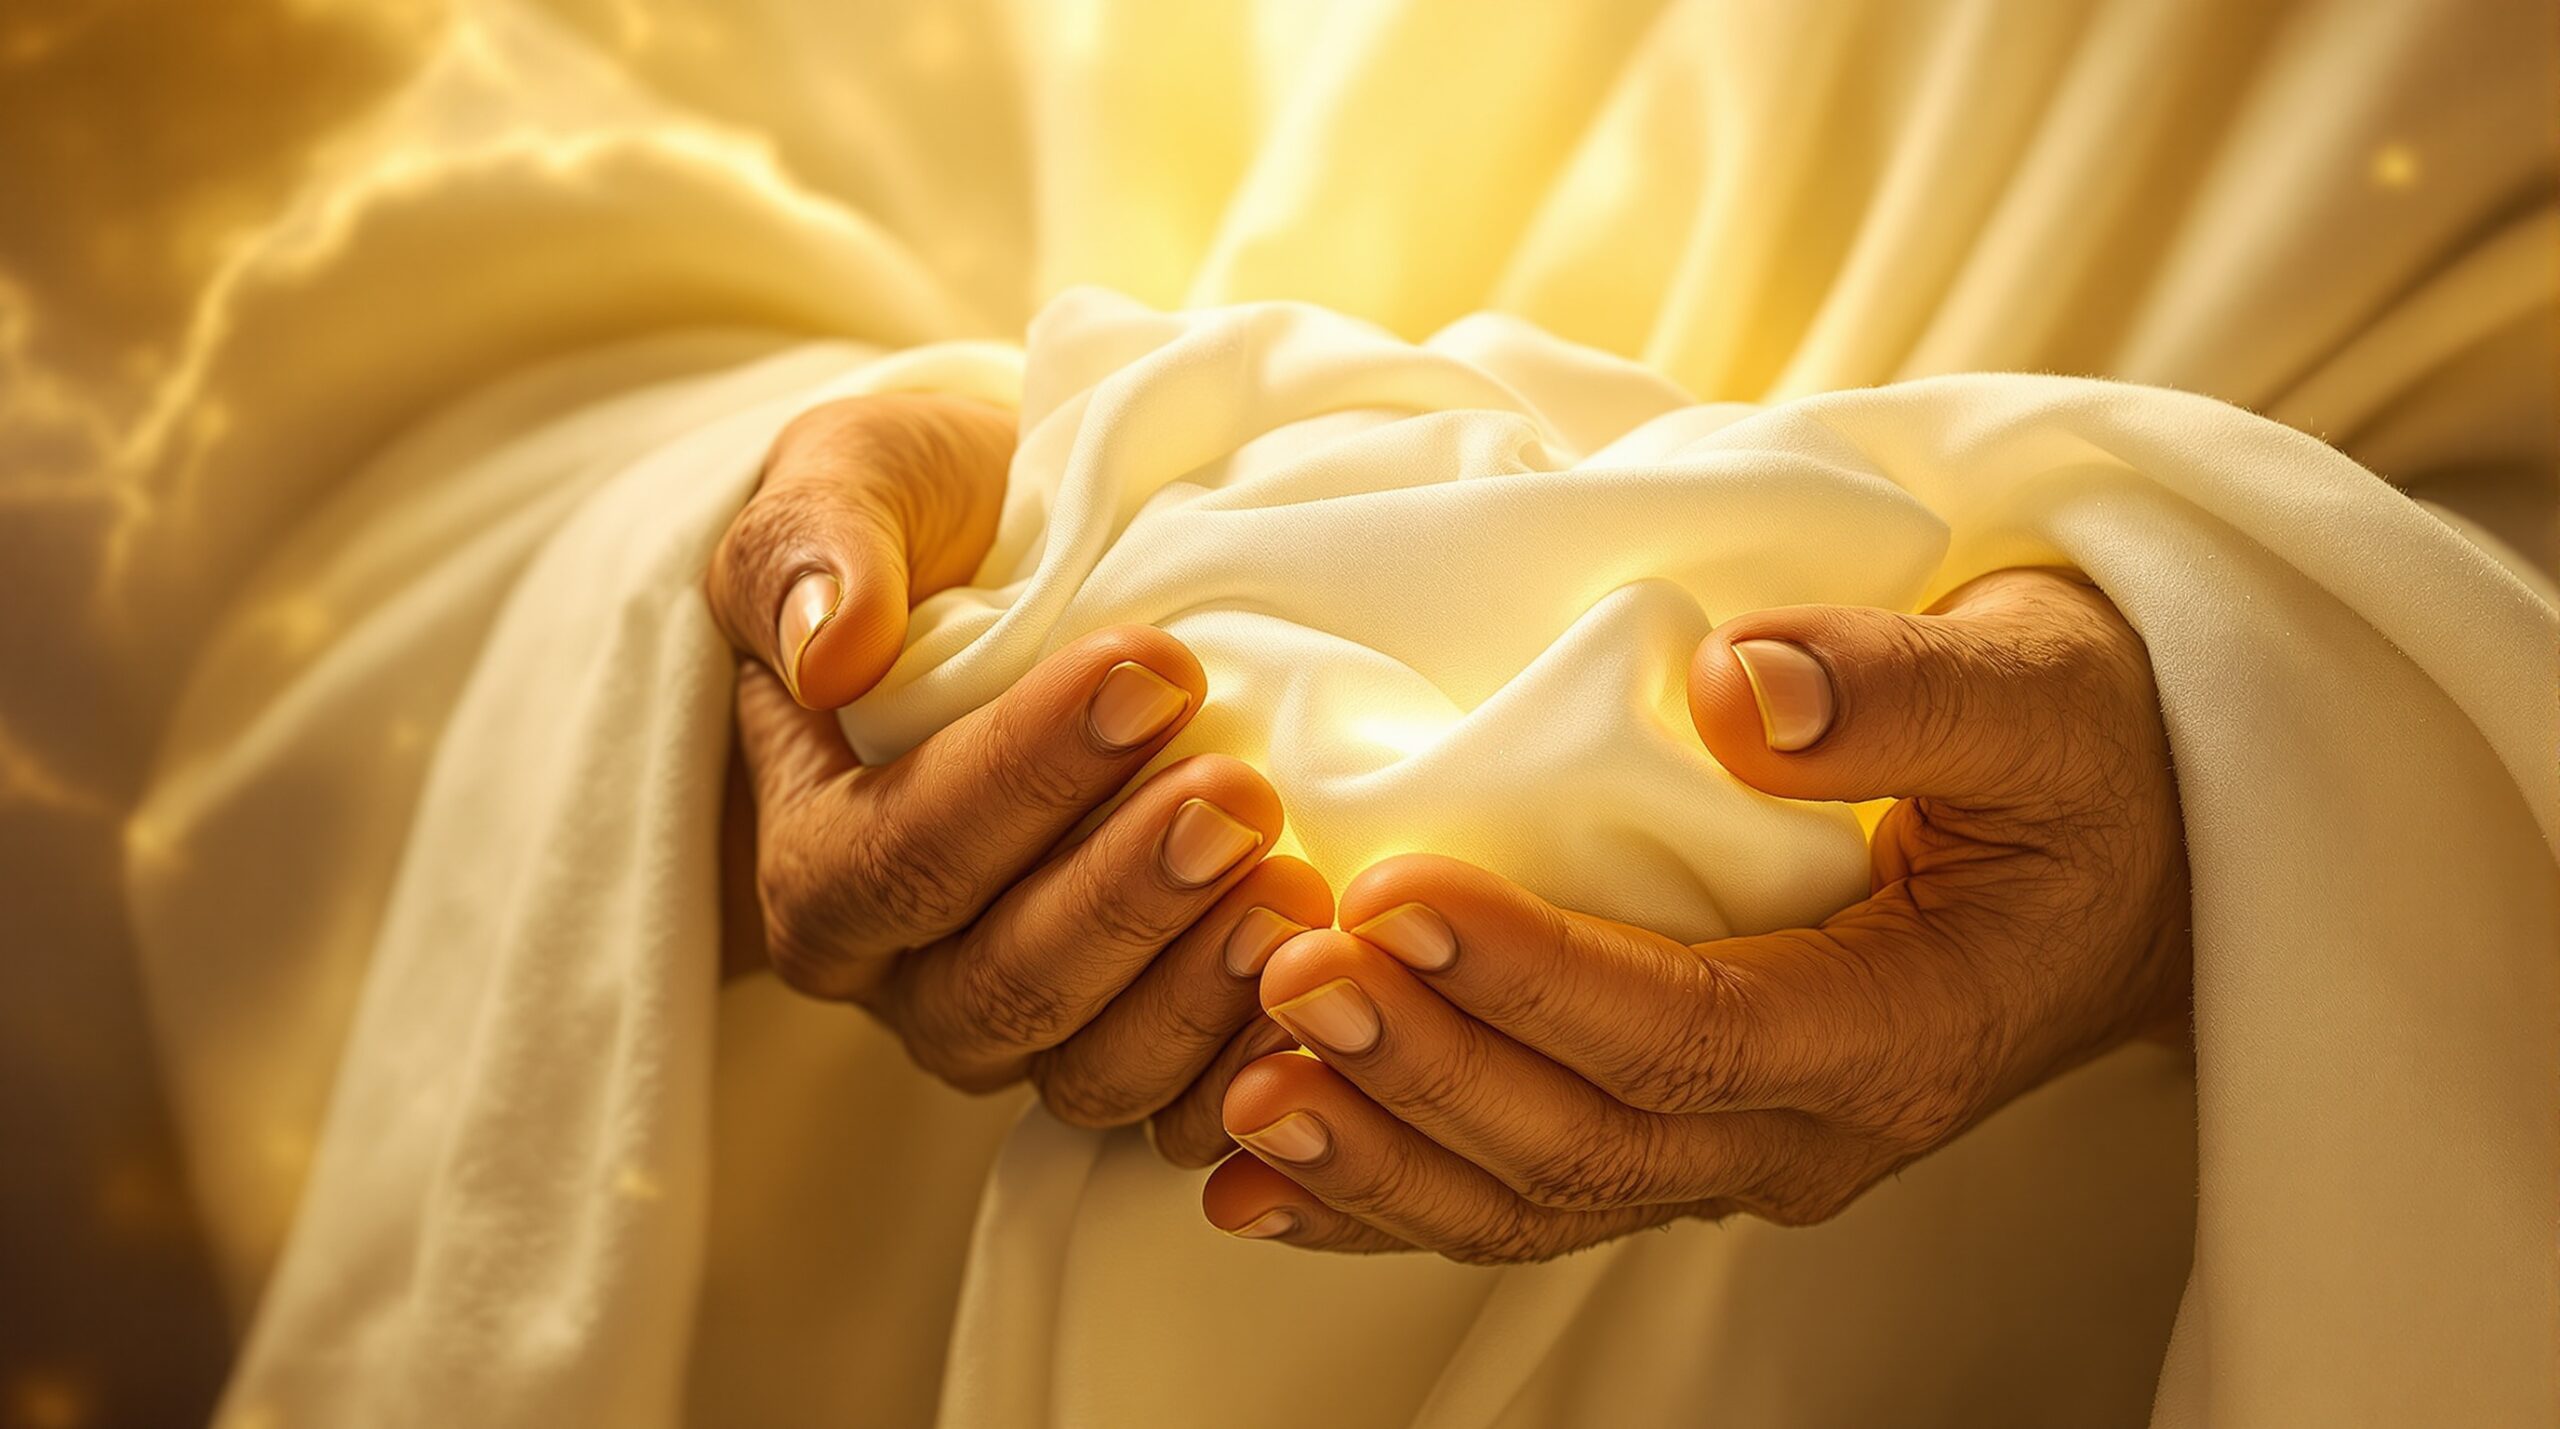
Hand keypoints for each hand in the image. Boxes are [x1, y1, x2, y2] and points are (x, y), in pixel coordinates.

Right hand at [711, 393, 1329, 1155]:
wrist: (1033, 568)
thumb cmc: (941, 521)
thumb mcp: (859, 476)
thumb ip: (816, 547)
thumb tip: (829, 649)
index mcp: (816, 857)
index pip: (899, 854)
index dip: (1022, 777)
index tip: (1151, 668)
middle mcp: (907, 975)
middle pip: (999, 984)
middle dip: (1126, 896)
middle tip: (1240, 793)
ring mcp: (1024, 1026)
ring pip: (1091, 1069)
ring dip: (1198, 991)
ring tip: (1298, 892)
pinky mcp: (1130, 1044)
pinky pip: (1181, 1109)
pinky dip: (1254, 1066)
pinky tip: (1334, 990)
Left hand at [1200, 569, 2190, 1257]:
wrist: (2132, 862)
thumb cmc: (2086, 761)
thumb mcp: (2038, 695)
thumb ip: (1903, 691)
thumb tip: (1737, 687)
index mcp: (1900, 1030)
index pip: (1690, 1034)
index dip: (1537, 980)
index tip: (1396, 899)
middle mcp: (1811, 1129)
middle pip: (1588, 1141)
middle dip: (1426, 1068)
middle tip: (1287, 969)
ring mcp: (1742, 1151)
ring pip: (1539, 1197)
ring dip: (1386, 1155)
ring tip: (1238, 1097)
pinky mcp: (1684, 1135)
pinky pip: (1526, 1195)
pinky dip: (1392, 1195)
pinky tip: (1264, 1182)